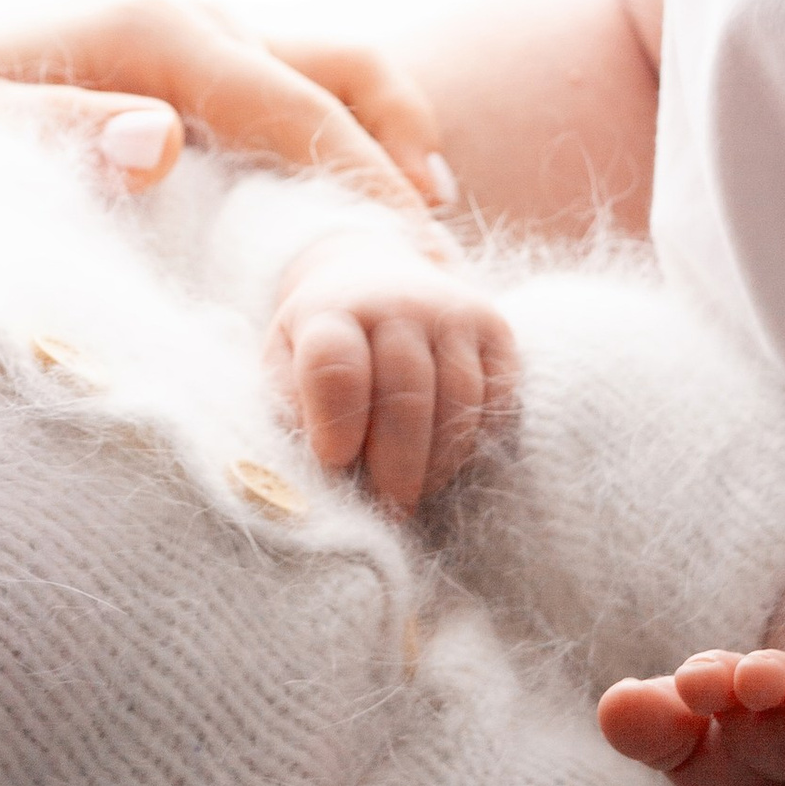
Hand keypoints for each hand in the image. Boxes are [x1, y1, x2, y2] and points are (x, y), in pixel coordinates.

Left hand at [0, 0, 453, 225]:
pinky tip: (362, 219)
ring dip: (390, 142)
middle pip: (348, 73)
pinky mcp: (190, 65)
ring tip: (423, 241)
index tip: (422, 268)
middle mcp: (193, 18)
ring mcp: (198, 36)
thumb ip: (56, 135)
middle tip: (445, 266)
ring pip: (337, 73)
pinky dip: (349, 142)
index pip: (300, 111)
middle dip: (407, 160)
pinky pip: (298, 93)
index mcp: (155, 32)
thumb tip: (162, 141)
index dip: (371, 189)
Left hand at [269, 233, 516, 506]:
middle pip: (406, 389)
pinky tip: (447, 460)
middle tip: (387, 508)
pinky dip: (475, 439)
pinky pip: (497, 396)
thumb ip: (291, 409)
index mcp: (331, 312)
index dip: (335, 422)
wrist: (379, 277)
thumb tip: (311, 471)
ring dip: (438, 459)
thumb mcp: (287, 360)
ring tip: (416, 493)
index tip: (334, 464)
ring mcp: (452, 312)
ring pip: (458, 397)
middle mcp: (396, 303)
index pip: (334, 365)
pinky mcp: (495, 328)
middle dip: (396, 462)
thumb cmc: (326, 342)